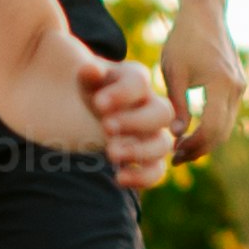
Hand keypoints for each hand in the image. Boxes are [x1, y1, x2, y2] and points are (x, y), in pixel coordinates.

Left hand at [78, 57, 176, 190]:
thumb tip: (89, 70)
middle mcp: (150, 105)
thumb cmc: (92, 89)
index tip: (98, 104)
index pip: (140, 82)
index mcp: (135, 80)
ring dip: (139, 151)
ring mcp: (152, 133)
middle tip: (106, 127)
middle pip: (162, 113)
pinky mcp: (147, 158)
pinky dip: (143, 177)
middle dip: (135, 122)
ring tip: (110, 154)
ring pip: (163, 144)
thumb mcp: (86, 79)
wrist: (91, 108)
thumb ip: (87, 74)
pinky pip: (156, 171)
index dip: (122, 93)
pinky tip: (118, 178)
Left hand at [149, 3, 242, 166]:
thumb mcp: (173, 71)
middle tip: (176, 158)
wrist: (205, 13)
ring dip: (206, 141)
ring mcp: (240, 86)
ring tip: (182, 149)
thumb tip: (178, 135)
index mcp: (221, 84)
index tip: (174, 154)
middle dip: (200, 149)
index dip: (194, 146)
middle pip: (223, 132)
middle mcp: (236, 88)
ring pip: (227, 126)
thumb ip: (177, 104)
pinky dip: (212, 128)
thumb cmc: (183, 39)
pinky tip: (193, 132)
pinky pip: (227, 114)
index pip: (212, 128)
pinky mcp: (238, 84)